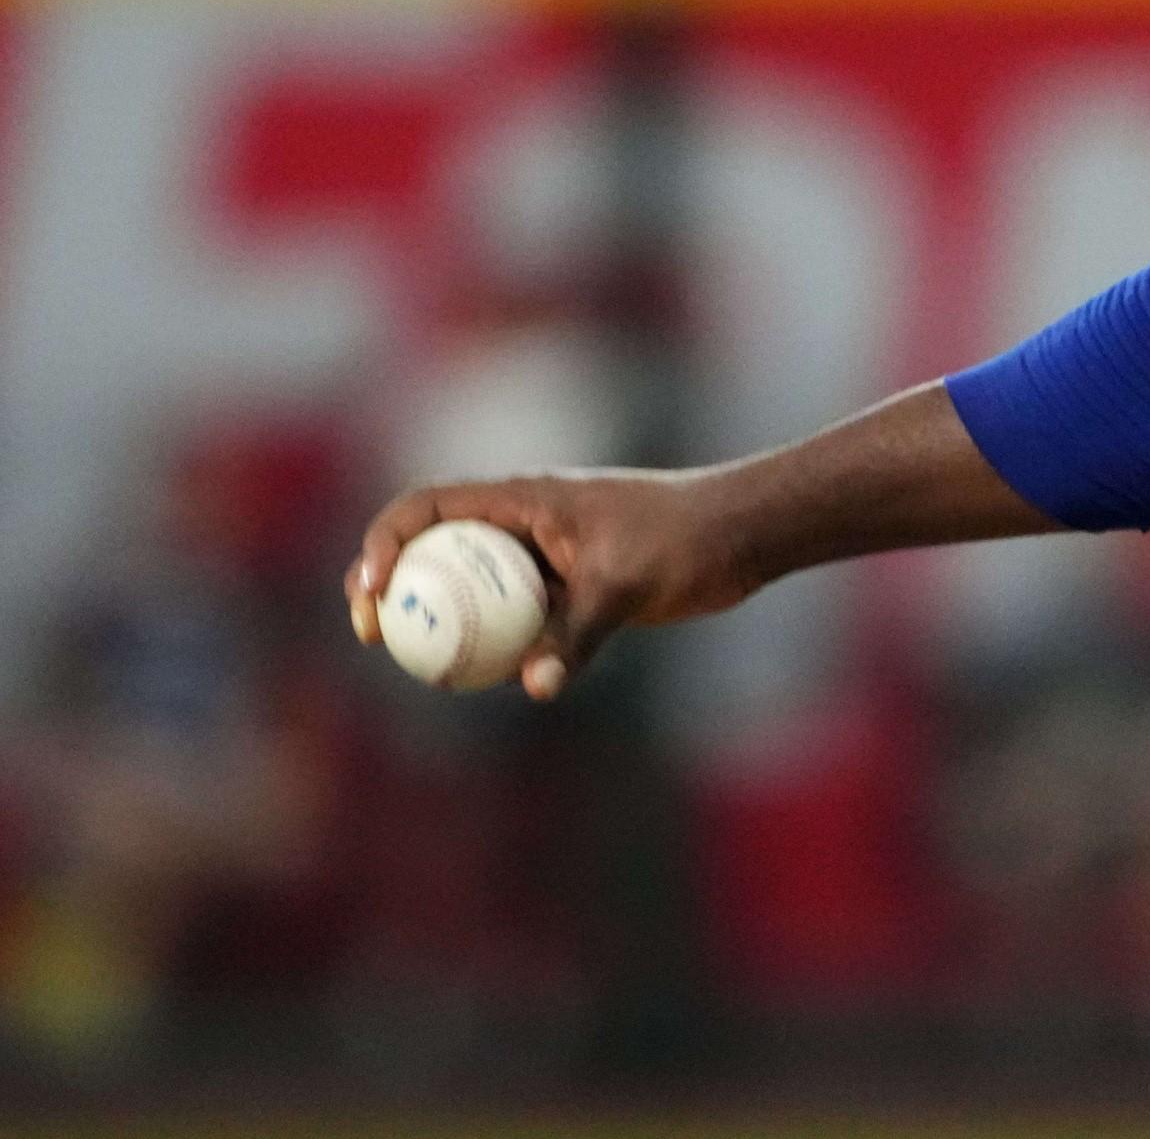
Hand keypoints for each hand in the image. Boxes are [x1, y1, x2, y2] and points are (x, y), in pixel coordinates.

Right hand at [345, 470, 758, 699]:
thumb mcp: (626, 586)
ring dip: (438, 615)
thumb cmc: (684, 540)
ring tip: (415, 664)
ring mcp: (544, 553)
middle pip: (434, 545)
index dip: (384, 542)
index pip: (427, 505)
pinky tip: (485, 679)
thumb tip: (535, 688)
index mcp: (522, 497)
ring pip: (470, 583)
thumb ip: (577, 635)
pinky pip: (511, 612)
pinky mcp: (569, 585)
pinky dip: (489, 639)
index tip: (374, 591)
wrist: (740, 535)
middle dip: (392, 583)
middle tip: (372, 634)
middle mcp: (523, 520)